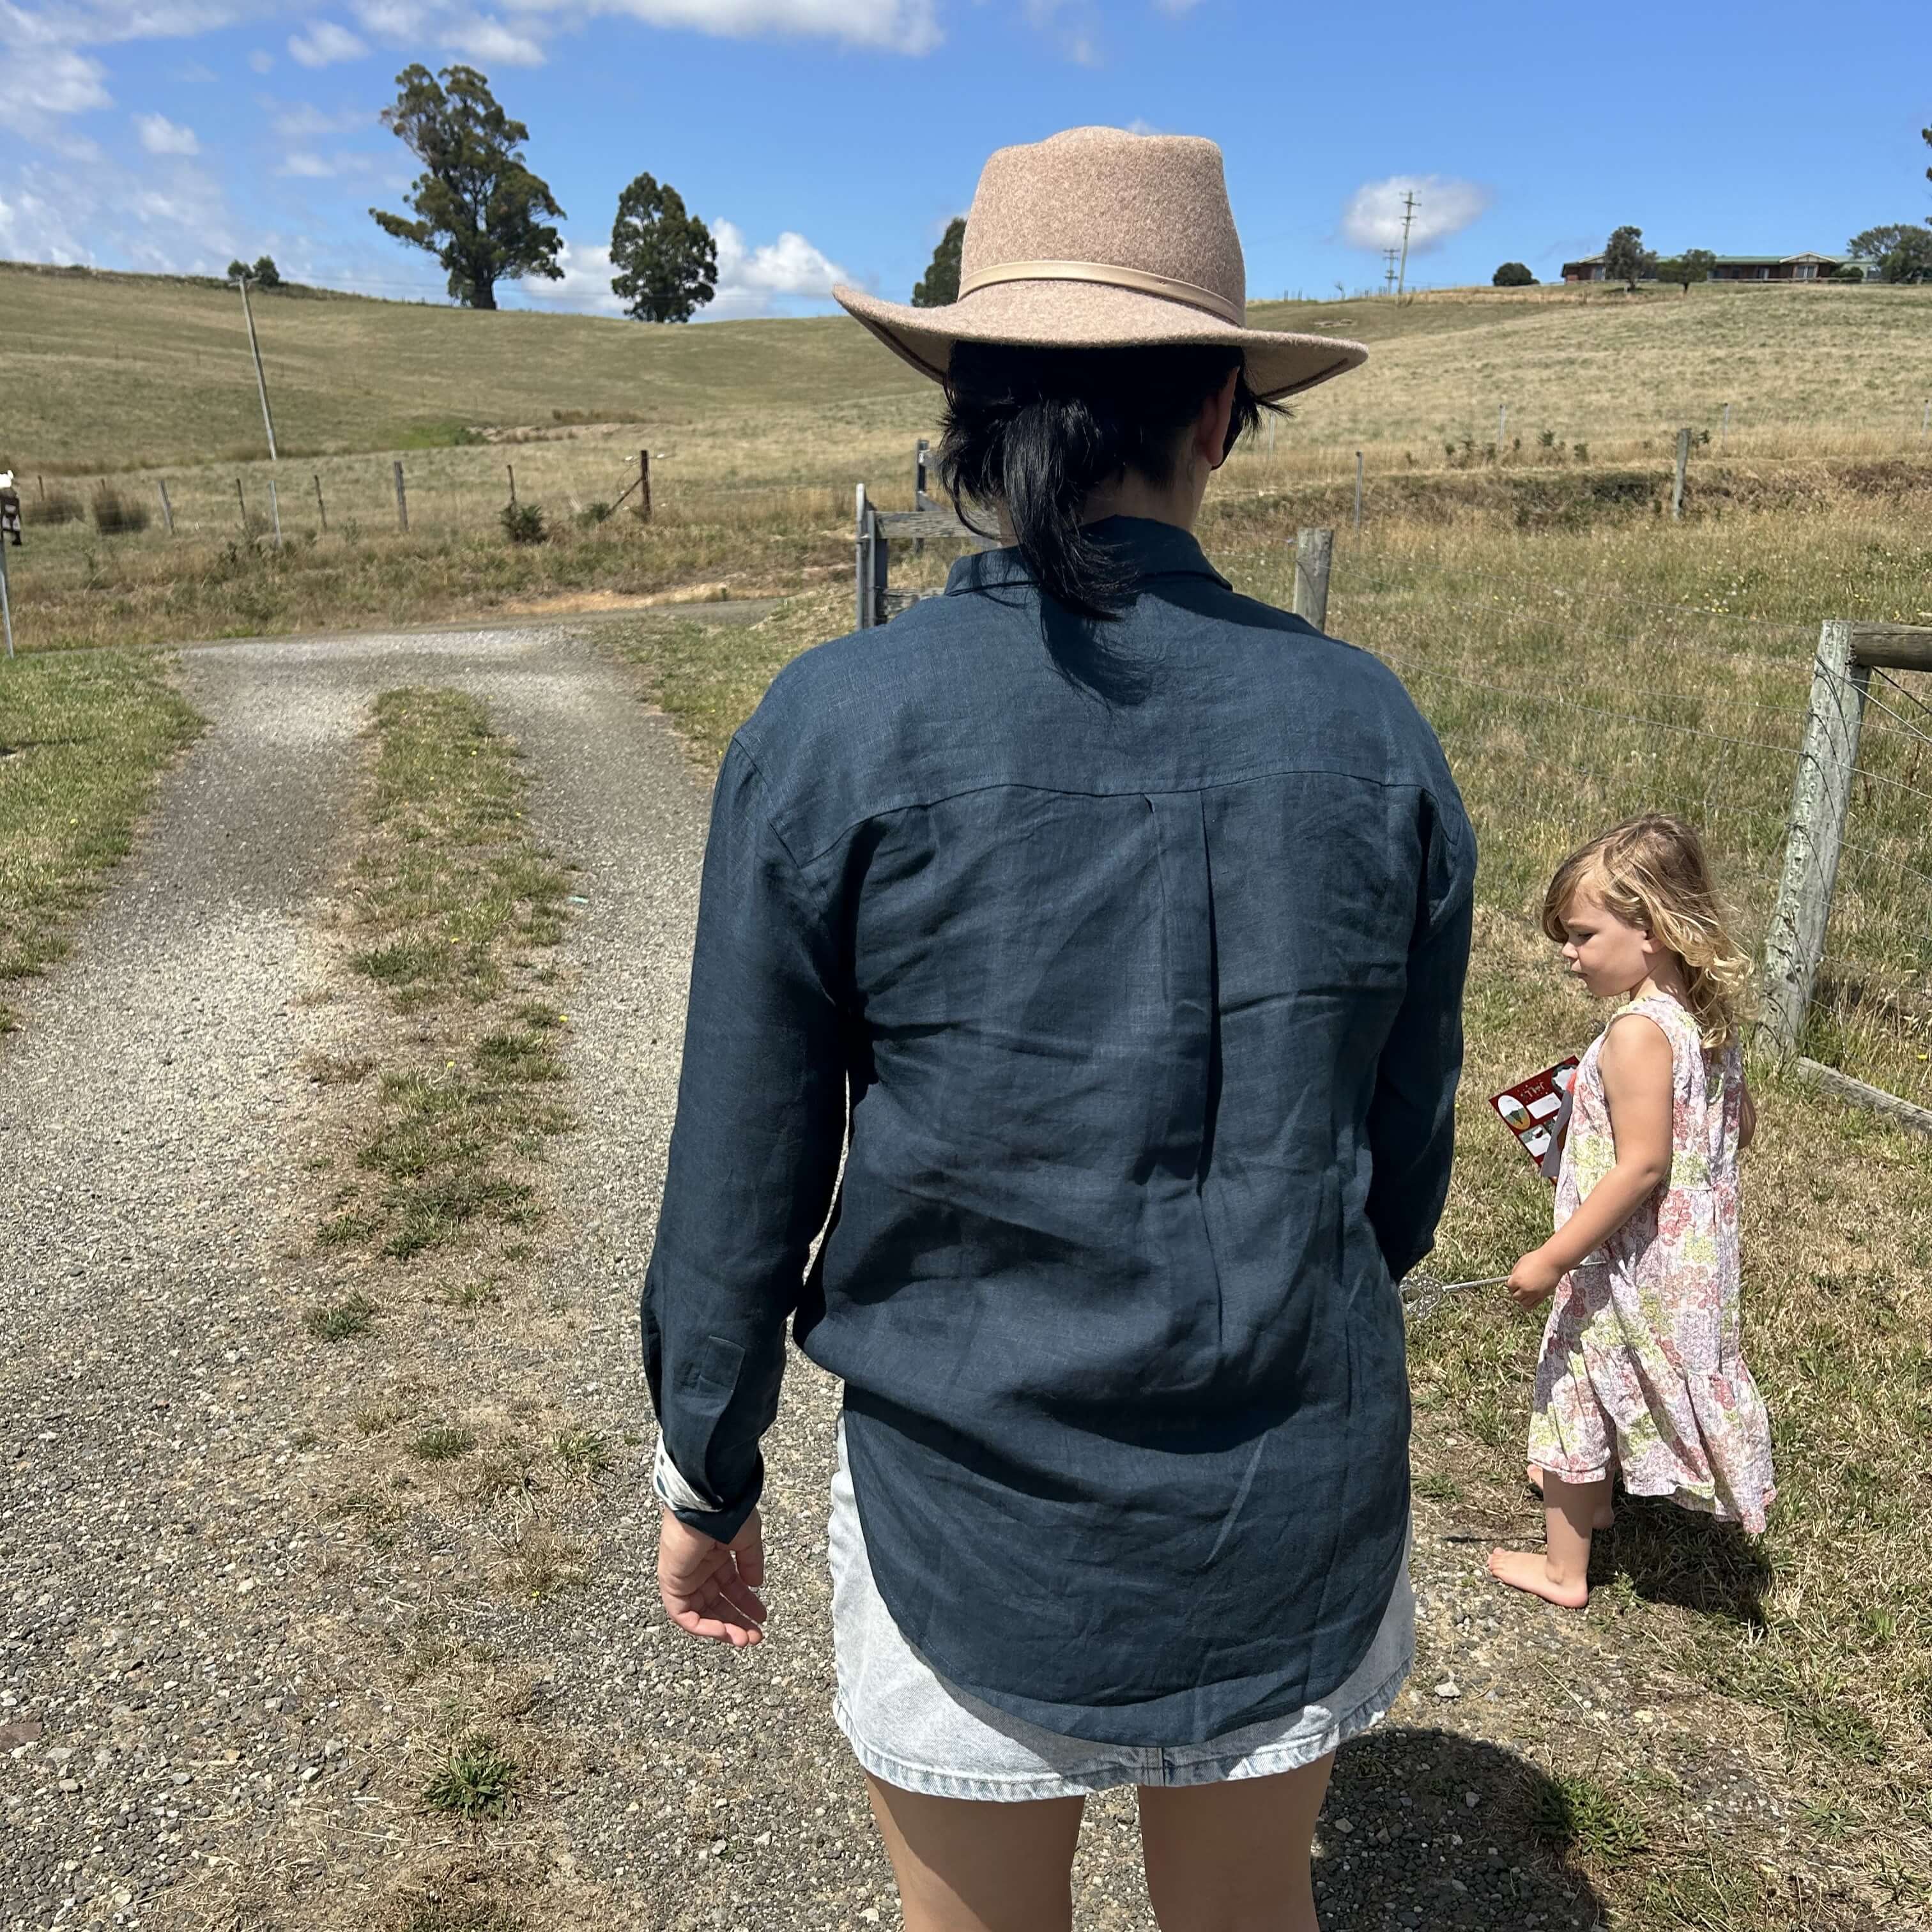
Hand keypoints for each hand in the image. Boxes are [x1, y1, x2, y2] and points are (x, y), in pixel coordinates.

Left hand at [657, 1506, 766, 1647]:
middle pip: (716, 1604)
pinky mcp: (671, 1583)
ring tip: (743, 1639)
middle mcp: (698, 1567)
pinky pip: (683, 1614)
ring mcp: (684, 1576)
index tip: (761, 1617)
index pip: (730, 1586)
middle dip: (736, 1622)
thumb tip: (755, 1584)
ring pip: (700, 1613)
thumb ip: (750, 1563)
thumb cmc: (727, 1514)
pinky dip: (702, 1627)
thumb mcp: (747, 1539)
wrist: (707, 1503)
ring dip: (722, 1629)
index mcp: (715, 1555)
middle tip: (754, 1637)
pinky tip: (723, 1631)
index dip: (746, 1603)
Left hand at [1507, 1248, 1563, 1308]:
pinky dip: (1528, 1305)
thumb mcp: (1521, 1262)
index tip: (1514, 1283)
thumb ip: (1515, 1272)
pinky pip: (1532, 1306)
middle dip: (1516, 1292)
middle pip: (1515, 1297)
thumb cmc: (1537, 1259)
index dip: (1512, 1285)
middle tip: (1520, 1288)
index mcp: (1516, 1280)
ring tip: (1525, 1293)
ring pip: (1523, 1303)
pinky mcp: (1542, 1296)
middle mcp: (1524, 1289)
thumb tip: (1512, 1279)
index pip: (1509, 1287)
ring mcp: (1533, 1294)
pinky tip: (1529, 1300)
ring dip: (1522, 1299)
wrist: (1552, 1261)